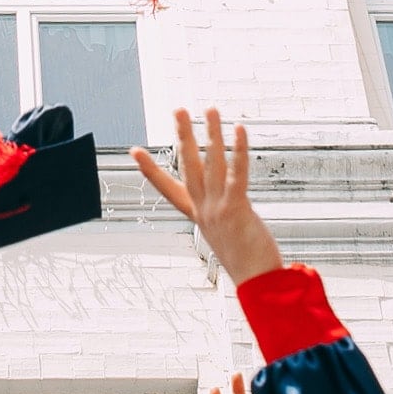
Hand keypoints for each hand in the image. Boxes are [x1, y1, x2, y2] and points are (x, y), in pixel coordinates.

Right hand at [134, 109, 282, 283]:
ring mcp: (217, 209)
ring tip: (210, 110)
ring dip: (211, 133)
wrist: (257, 283)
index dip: (150, 170)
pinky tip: (239, 130)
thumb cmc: (249, 264)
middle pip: (189, 166)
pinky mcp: (236, 209)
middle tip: (178, 111)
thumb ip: (223, 220)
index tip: (135, 151)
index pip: (168, 188)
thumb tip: (229, 213)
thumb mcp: (227, 238)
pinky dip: (238, 150)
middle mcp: (204, 209)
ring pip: (212, 163)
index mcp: (198, 216)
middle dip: (183, 136)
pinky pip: (237, 173)